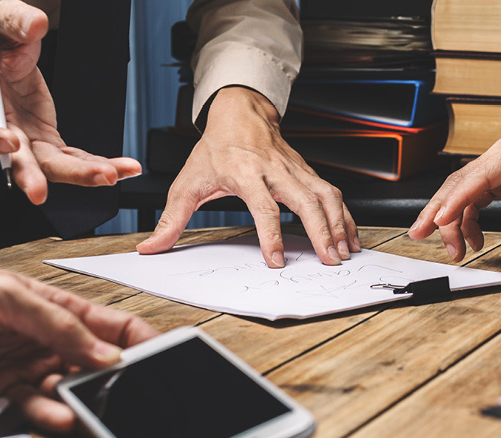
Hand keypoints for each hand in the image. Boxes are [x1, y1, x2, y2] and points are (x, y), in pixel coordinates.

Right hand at [0, 0, 140, 203]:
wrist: (0, 56)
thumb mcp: (5, 21)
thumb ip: (18, 22)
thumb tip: (36, 24)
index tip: (10, 142)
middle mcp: (3, 127)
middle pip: (17, 158)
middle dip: (32, 175)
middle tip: (41, 193)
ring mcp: (28, 138)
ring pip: (52, 166)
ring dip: (81, 175)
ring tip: (112, 175)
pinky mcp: (49, 141)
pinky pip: (75, 158)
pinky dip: (99, 164)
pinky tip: (124, 169)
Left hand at [136, 87, 357, 267]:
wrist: (240, 114)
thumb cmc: (215, 149)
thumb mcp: (187, 182)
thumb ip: (171, 219)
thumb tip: (151, 248)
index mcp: (246, 172)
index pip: (264, 207)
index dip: (272, 235)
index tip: (276, 260)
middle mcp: (276, 170)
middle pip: (306, 201)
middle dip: (321, 232)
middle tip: (328, 260)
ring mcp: (297, 169)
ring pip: (326, 196)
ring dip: (338, 225)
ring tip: (343, 252)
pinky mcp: (309, 172)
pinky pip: (333, 193)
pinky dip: (345, 216)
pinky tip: (349, 236)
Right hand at [408, 90, 500, 260]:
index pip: (477, 176)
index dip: (455, 199)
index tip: (439, 220)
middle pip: (458, 183)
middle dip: (437, 211)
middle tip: (422, 237)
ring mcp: (499, 165)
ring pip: (461, 191)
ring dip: (450, 219)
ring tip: (454, 249)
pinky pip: (475, 195)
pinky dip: (467, 216)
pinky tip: (473, 236)